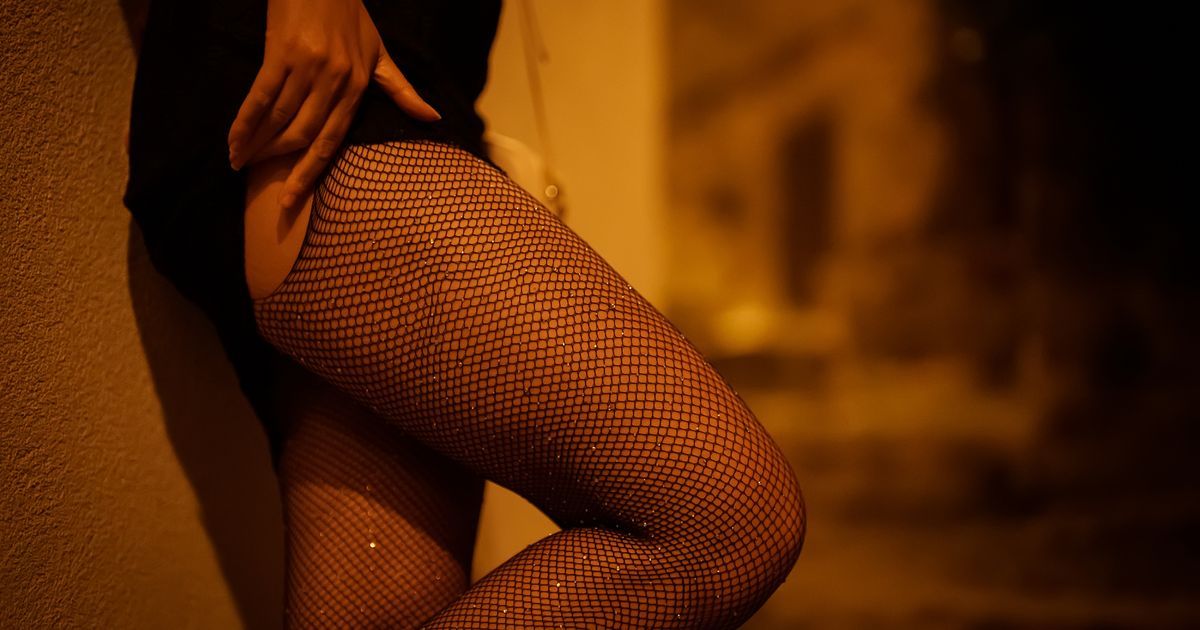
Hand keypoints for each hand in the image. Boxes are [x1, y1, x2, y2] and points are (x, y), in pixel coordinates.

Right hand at [227, 0, 439, 208]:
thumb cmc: (351, 16)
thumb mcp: (380, 54)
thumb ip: (402, 91)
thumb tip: (433, 119)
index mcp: (359, 86)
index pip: (332, 140)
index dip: (309, 173)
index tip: (290, 201)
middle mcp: (335, 80)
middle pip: (303, 135)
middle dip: (280, 163)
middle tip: (260, 182)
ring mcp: (307, 66)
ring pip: (280, 118)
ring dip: (257, 145)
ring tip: (240, 163)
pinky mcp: (280, 52)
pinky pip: (259, 95)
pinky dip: (244, 121)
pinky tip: (233, 141)